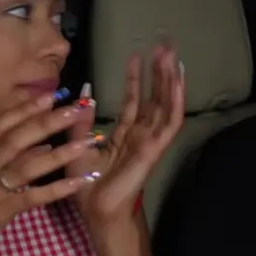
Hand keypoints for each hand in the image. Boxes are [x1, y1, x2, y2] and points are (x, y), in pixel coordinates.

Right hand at [0, 93, 100, 255]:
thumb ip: (9, 160)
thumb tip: (43, 144)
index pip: (1, 125)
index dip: (26, 109)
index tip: (51, 95)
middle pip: (16, 139)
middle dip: (47, 122)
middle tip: (74, 110)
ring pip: (26, 166)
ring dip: (58, 154)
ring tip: (84, 144)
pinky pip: (32, 197)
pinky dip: (56, 189)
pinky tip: (78, 183)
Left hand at [68, 45, 185, 227]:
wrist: (95, 212)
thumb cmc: (85, 186)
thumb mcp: (76, 145)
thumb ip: (81, 120)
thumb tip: (85, 91)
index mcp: (124, 136)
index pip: (135, 101)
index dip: (137, 78)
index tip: (136, 55)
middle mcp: (141, 136)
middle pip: (156, 98)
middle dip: (160, 72)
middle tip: (164, 44)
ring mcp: (151, 141)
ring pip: (166, 105)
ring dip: (170, 80)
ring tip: (172, 55)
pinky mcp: (155, 149)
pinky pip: (170, 122)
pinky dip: (176, 100)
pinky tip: (178, 80)